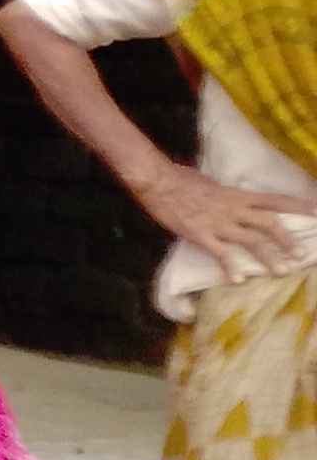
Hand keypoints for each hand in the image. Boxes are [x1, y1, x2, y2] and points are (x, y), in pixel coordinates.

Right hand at [137, 162, 316, 282]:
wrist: (157, 181)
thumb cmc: (180, 179)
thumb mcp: (211, 184)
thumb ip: (226, 195)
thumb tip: (233, 200)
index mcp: (237, 195)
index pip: (275, 200)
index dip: (298, 206)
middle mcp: (233, 209)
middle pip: (269, 223)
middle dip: (288, 239)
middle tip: (302, 255)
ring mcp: (218, 223)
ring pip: (251, 241)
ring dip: (269, 257)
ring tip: (282, 271)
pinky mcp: (200, 234)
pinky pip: (220, 253)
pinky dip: (230, 267)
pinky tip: (238, 280)